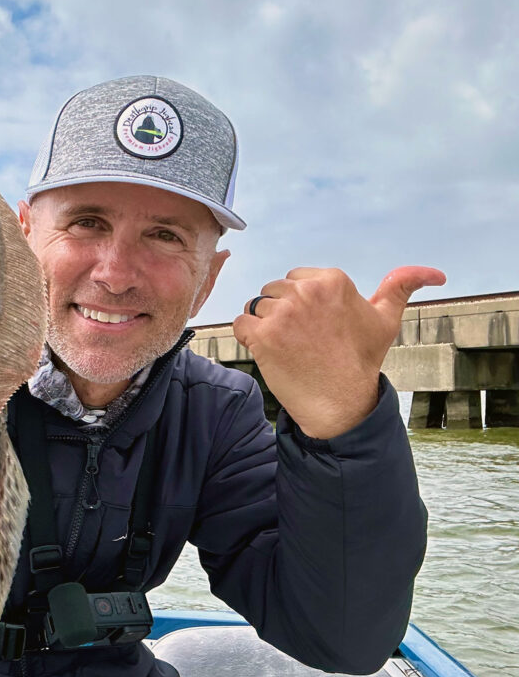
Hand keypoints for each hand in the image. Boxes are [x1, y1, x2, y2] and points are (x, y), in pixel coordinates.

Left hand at [232, 266, 445, 438]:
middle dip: (281, 313)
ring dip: (263, 325)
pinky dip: (247, 336)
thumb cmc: (361, 361)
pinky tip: (268, 351)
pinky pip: (240, 323)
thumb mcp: (385, 320)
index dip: (299, 303)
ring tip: (287, 347)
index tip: (314, 326)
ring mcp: (283, 314)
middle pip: (272, 291)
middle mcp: (306, 292)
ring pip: (255, 307)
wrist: (340, 402)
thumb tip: (435, 274)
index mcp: (332, 281)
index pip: (295, 279)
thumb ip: (400, 287)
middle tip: (301, 340)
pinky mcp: (262, 335)